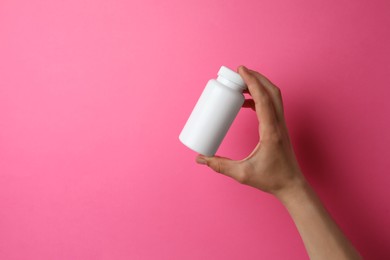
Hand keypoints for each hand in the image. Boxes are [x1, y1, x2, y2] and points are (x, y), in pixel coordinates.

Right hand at [196, 66, 304, 197]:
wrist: (291, 185)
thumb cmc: (271, 179)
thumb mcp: (242, 174)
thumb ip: (219, 166)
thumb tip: (200, 159)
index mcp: (270, 131)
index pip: (263, 99)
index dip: (252, 81)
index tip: (241, 70)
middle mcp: (278, 124)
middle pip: (271, 91)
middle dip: (256, 77)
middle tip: (239, 73)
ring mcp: (281, 125)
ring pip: (274, 96)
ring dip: (260, 86)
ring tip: (241, 84)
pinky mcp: (279, 128)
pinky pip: (271, 105)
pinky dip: (260, 97)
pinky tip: (247, 103)